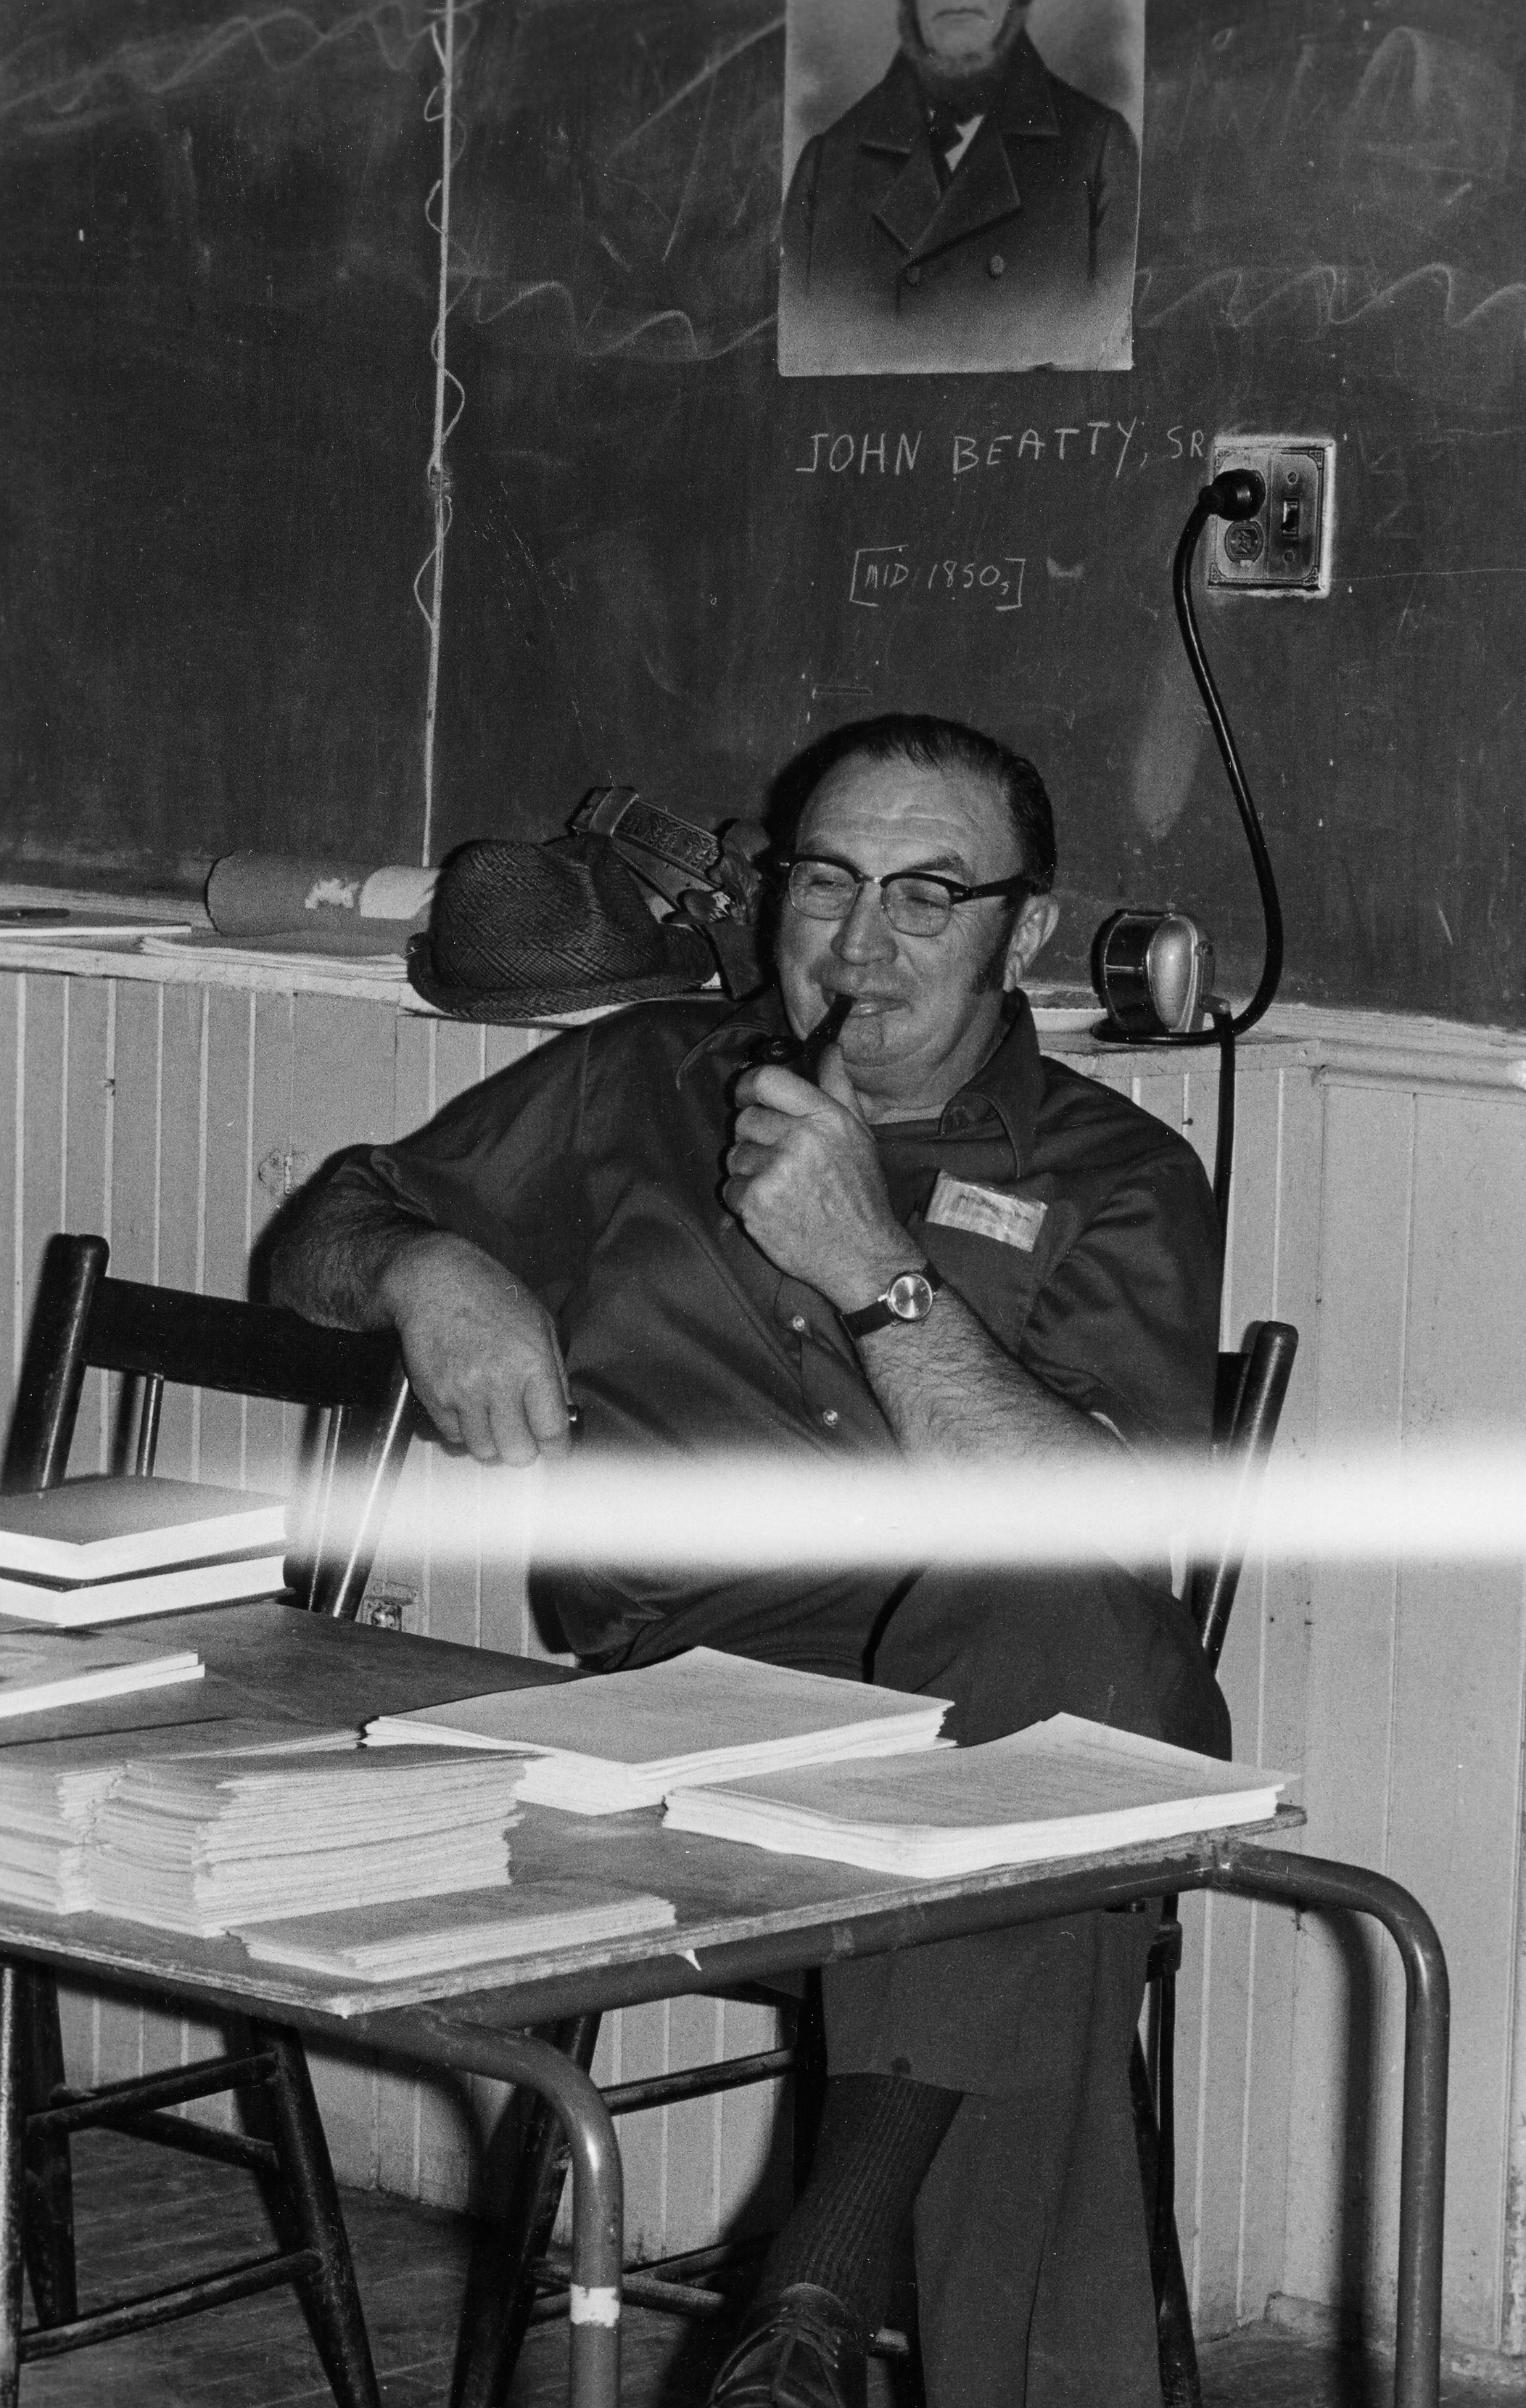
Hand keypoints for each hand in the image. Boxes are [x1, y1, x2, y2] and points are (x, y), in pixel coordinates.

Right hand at [378, 1233, 570, 1466]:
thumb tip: (562, 1414)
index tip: (555, 1450)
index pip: (551, 1430)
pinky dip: (464, 1431)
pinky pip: (454, 1437)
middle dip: (525, 1450)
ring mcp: (463, 1392)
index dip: (557, 1448)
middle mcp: (498, 1382)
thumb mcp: (539, 1324)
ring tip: (495, 1422)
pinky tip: (469, 1408)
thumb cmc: (490, 1296)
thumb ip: (554, 1372)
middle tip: (524, 1436)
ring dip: (493, 1444)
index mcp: (532, 1363)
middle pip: (517, 1452)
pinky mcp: (434, 1396)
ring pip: (485, 1452)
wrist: (434, 1279)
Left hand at [724, 1046, 909, 1307]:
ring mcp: (775, 1173)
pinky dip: (745, 1199)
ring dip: (750, 1170)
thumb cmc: (860, 1194)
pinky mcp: (756, 1204)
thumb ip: (838, 1088)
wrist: (862, 1256)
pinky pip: (730, 1187)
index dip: (749, 1085)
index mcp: (826, 1117)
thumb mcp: (860, 1135)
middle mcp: (800, 1140)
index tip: (748, 1095)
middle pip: (745, 1119)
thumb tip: (828, 1047)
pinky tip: (773, 1208)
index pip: (767, 1080)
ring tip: (782, 1187)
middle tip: (780, 1158)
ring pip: (734, 1155)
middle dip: (755, 1137)